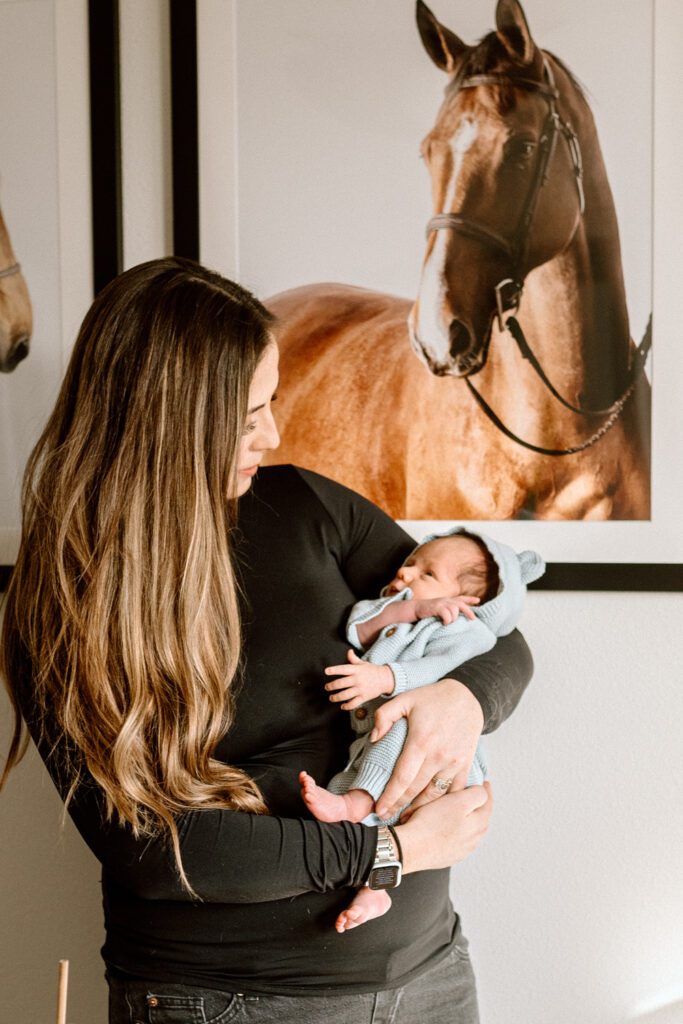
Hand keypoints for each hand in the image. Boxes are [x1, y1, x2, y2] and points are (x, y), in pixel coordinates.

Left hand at [324, 650, 394, 708]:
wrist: (386, 679)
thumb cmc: (372, 670)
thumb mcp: (363, 663)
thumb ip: (353, 659)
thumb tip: (349, 651)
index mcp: (356, 670)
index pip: (343, 669)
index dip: (334, 670)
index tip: (326, 671)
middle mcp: (358, 679)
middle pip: (341, 683)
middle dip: (332, 686)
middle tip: (327, 687)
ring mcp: (361, 689)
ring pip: (345, 695)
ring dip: (336, 697)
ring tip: (331, 698)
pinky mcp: (364, 697)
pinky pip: (354, 703)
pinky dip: (347, 706)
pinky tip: (342, 706)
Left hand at [370, 678, 483, 820]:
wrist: (468, 696)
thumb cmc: (433, 698)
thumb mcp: (404, 699)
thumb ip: (384, 716)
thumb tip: (374, 739)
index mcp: (421, 741)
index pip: (402, 778)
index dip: (390, 797)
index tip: (378, 809)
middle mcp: (439, 756)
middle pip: (416, 790)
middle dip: (399, 806)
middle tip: (385, 817)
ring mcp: (454, 763)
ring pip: (434, 794)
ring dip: (419, 808)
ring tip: (405, 817)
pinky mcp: (465, 765)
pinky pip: (454, 791)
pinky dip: (442, 803)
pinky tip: (430, 809)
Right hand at [394, 782, 491, 872]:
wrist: (411, 848)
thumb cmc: (432, 823)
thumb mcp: (458, 801)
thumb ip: (476, 795)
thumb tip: (483, 793)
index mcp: (479, 824)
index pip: (488, 803)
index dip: (486, 791)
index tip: (484, 783)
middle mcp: (474, 839)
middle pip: (482, 818)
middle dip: (479, 806)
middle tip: (474, 795)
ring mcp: (462, 850)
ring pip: (471, 831)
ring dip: (469, 820)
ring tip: (462, 810)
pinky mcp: (449, 856)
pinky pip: (458, 840)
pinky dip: (458, 831)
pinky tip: (449, 827)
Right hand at [412, 596, 478, 623]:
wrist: (415, 608)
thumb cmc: (428, 612)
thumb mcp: (440, 609)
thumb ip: (448, 611)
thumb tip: (459, 619)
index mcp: (448, 600)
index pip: (461, 598)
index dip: (470, 599)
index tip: (478, 600)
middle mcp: (446, 600)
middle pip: (461, 604)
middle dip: (469, 612)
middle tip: (473, 619)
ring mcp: (442, 603)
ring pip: (455, 610)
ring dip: (453, 619)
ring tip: (448, 623)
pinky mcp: (437, 607)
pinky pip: (447, 615)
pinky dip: (447, 620)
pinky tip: (444, 623)